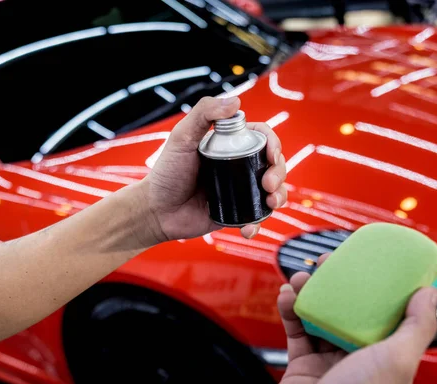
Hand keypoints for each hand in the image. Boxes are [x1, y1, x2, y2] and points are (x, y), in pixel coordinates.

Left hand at [139, 96, 286, 242]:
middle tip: (268, 184)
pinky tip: (249, 229)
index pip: (261, 137)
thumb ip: (203, 113)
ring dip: (279, 196)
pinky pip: (256, 218)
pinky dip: (258, 224)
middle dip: (280, 173)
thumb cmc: (166, 172)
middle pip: (273, 164)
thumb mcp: (181, 137)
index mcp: (230, 145)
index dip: (274, 144)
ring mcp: (240, 190)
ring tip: (269, 204)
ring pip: (273, 190)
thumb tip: (236, 102)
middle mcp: (238, 165)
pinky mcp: (237, 213)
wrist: (156, 211)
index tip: (272, 155)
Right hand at [271, 253, 436, 383]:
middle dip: (339, 282)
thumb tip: (430, 294)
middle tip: (329, 262)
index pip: (387, 314)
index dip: (379, 285)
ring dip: (310, 291)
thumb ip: (417, 327)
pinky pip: (296, 329)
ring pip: (321, 315)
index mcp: (386, 357)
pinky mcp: (303, 365)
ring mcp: (330, 361)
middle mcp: (359, 358)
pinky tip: (289, 296)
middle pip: (350, 310)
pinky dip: (290, 309)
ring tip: (303, 277)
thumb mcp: (396, 361)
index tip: (371, 263)